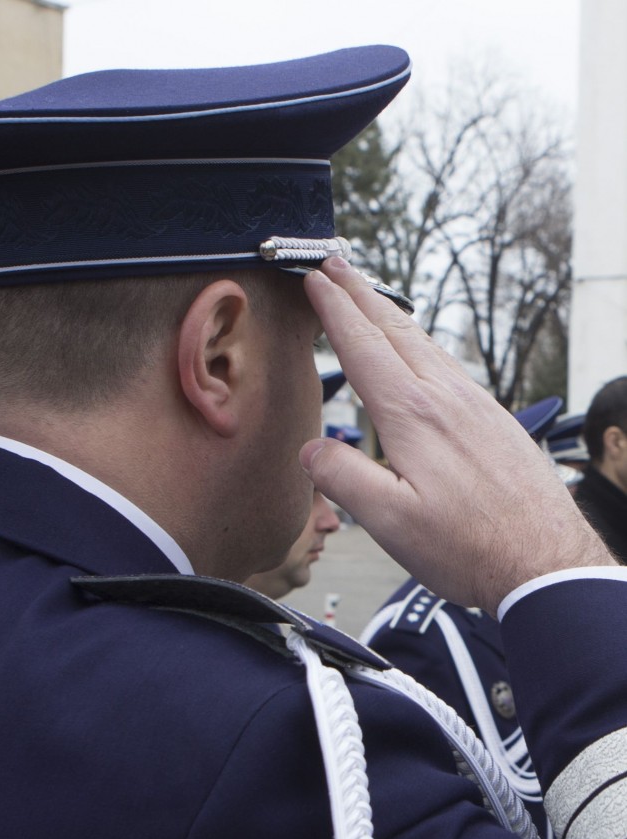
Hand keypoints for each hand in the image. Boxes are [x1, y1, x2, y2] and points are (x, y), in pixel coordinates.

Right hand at [300, 258, 613, 613]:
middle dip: (360, 293)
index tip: (315, 279)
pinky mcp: (493, 421)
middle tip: (335, 262)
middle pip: (395, 331)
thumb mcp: (390, 521)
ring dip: (390, 314)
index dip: (335, 310)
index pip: (364, 348)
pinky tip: (420, 354)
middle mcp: (446, 398)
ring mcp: (475, 406)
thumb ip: (344, 478)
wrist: (545, 559)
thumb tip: (311, 449)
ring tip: (369, 297)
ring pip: (425, 345)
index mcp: (413, 415)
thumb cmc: (469, 546)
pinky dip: (421, 344)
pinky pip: (449, 366)